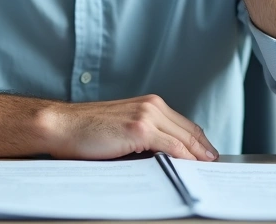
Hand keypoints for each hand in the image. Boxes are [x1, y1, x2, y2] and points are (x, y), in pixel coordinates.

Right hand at [39, 94, 217, 160]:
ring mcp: (147, 116)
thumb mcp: (122, 128)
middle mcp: (152, 105)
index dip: (198, 141)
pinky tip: (189, 167)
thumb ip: (145, 135)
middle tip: (213, 165)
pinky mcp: (140, 129)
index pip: (184, 124)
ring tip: (206, 170)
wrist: (62, 126)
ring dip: (197, 155)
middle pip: (189, 130)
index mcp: (149, 103)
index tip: (207, 155)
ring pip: (183, 138)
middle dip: (203, 149)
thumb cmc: (85, 130)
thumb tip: (166, 155)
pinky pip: (171, 146)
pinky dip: (183, 158)